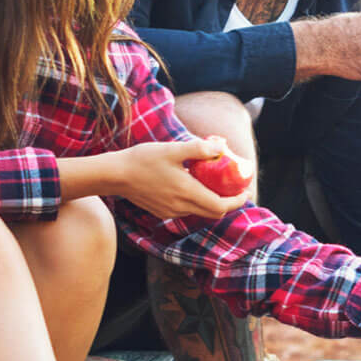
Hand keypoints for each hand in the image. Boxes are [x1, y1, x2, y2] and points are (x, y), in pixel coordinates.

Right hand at [115, 138, 251, 218]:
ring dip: (212, 201)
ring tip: (216, 183)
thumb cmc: (142, 160)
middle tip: (236, 188)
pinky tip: (194, 185)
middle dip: (228, 202)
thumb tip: (221, 147)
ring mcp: (171, 212)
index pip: (221, 206)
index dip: (237, 201)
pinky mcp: (162, 211)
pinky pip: (187, 210)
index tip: (246, 191)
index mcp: (187, 193)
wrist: (114, 175)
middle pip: (214, 213)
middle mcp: (181, 207)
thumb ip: (199, 149)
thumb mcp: (173, 149)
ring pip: (200, 211)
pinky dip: (197, 201)